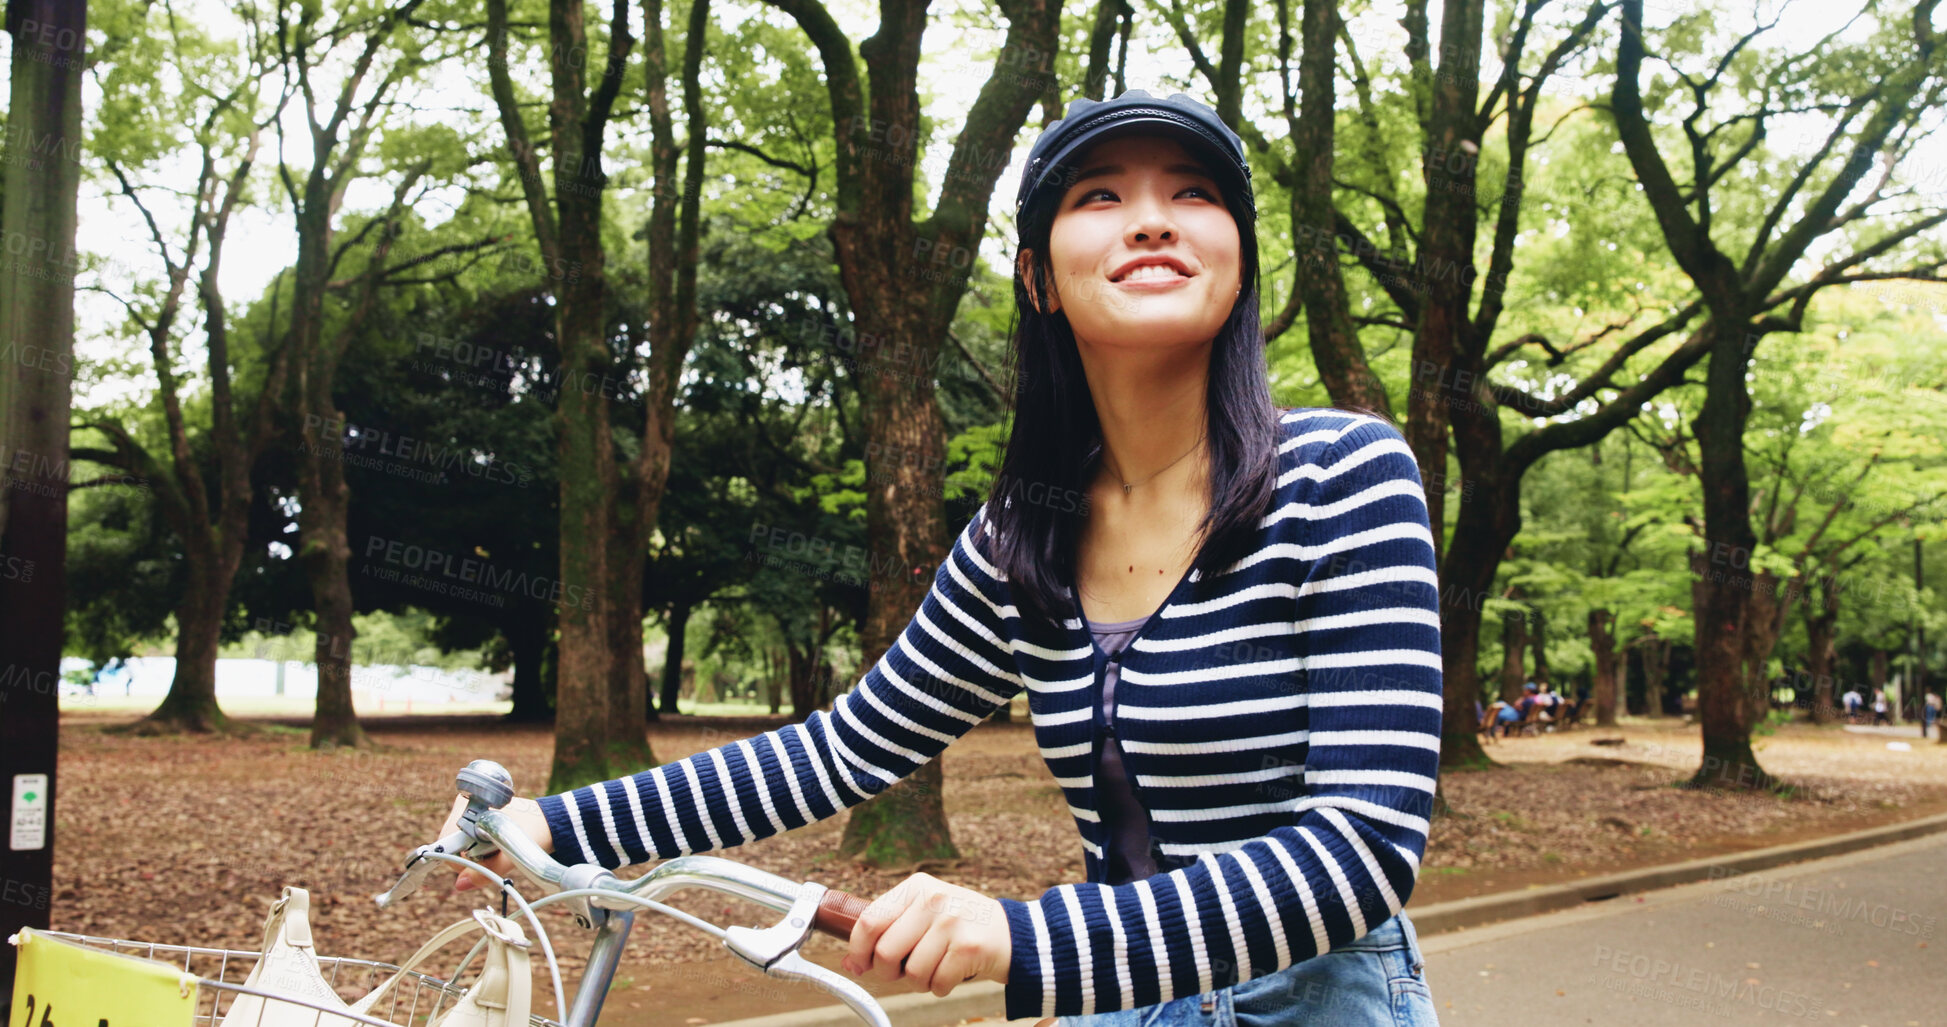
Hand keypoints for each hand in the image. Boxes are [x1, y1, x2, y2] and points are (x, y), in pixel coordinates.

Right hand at [438, 793, 552, 893]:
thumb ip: (485, 872)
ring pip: (457, 846)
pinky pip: (464, 841)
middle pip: (450, 846)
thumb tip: (460, 885)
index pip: (447, 844)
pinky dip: (477, 849)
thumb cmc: (532, 833)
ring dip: (474, 855)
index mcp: (469, 806)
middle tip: (495, 856)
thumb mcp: (511, 855)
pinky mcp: (472, 817)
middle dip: (470, 859)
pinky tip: (494, 846)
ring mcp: (466, 810)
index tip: (483, 862)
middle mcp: (463, 805)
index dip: (462, 860)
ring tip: (498, 849)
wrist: (548, 822)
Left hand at [839, 872, 1009, 997]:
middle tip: (906, 970)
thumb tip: (850, 962)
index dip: (858, 950)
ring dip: (920, 982)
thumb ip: (889, 931)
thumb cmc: (962, 926)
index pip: (869, 921)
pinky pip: (936, 983)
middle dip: (890, 972)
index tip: (861, 964)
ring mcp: (951, 922)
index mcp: (916, 887)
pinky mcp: (968, 947)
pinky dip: (941, 987)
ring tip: (936, 968)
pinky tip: (953, 972)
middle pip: (885, 952)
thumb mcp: (925, 914)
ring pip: (911, 973)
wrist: (1015, 934)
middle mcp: (933, 899)